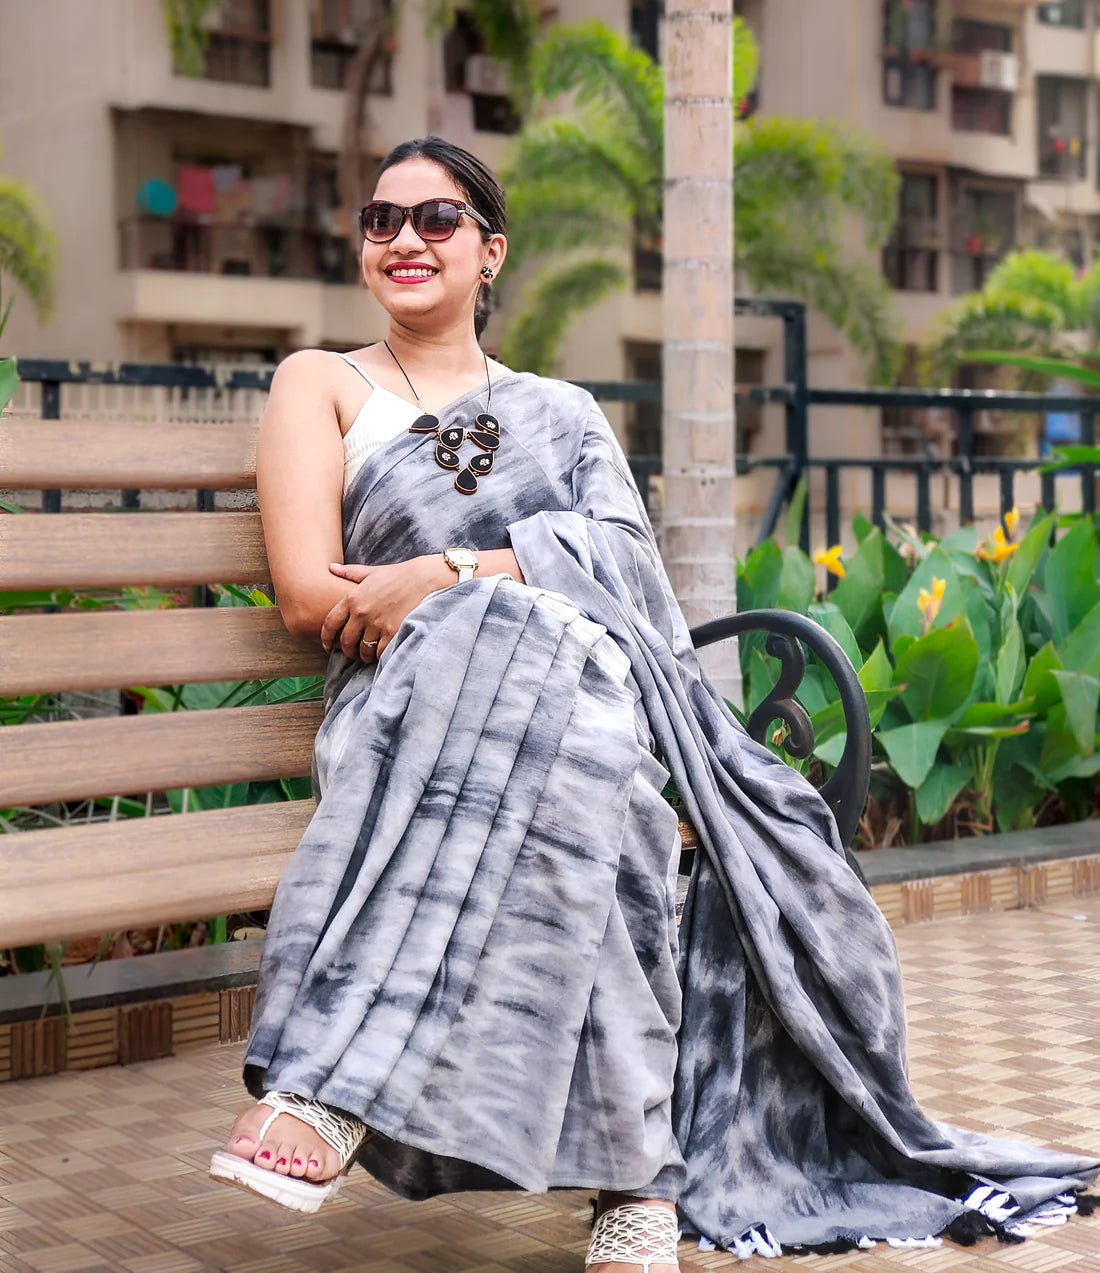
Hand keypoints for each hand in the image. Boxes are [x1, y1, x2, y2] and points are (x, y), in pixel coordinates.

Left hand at [321, 556, 448, 660]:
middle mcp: (362, 613)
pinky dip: (378, 655)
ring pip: (362, 649)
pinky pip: (379, 652)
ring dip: (363, 655)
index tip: (327, 646)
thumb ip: (349, 572)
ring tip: (366, 654)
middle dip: (346, 650)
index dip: (325, 638)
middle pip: (345, 640)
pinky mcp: (392, 632)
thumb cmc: (397, 575)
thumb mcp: (371, 571)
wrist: (422, 579)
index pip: (330, 623)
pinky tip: (380, 653)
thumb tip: (331, 567)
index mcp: (353, 598)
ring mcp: (377, 624)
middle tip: (351, 652)